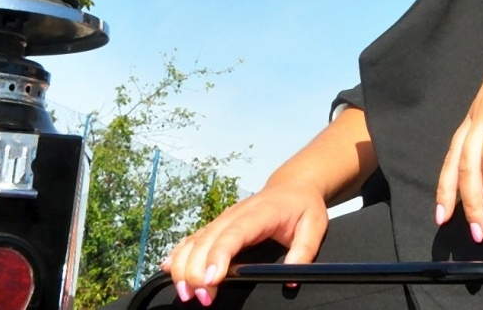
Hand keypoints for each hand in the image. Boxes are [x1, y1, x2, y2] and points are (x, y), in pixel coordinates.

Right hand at [160, 181, 327, 304]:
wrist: (293, 185)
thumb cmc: (303, 206)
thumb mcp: (315, 226)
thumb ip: (304, 251)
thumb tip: (292, 279)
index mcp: (260, 213)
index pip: (234, 234)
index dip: (218, 256)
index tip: (211, 279)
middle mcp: (235, 214)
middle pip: (206, 241)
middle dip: (197, 270)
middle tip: (201, 297)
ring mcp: (222, 219)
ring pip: (194, 241)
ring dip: (183, 266)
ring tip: (186, 292)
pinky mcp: (215, 225)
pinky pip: (191, 239)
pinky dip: (177, 254)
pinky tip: (168, 269)